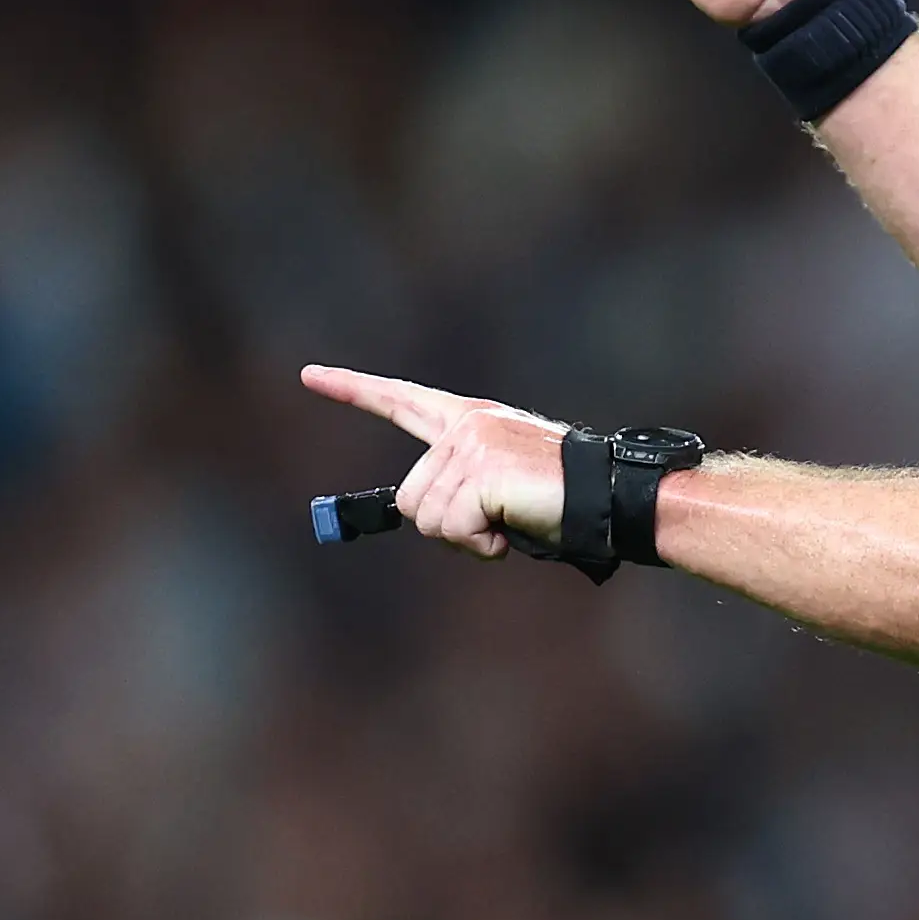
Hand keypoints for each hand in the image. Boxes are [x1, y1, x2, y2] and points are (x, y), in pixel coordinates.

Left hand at [301, 366, 564, 559]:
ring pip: (427, 519)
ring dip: (466, 537)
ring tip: (508, 522)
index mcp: (468, 419)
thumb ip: (458, 484)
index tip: (311, 375)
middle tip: (493, 525)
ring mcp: (472, 446)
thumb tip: (426, 518)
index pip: (400, 400)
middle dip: (447, 526)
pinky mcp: (481, 472)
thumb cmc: (560, 497)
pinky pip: (452, 530)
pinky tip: (511, 529)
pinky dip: (481, 545)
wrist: (607, 494)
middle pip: (410, 498)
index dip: (352, 390)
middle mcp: (465, 426)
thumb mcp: (498, 482)